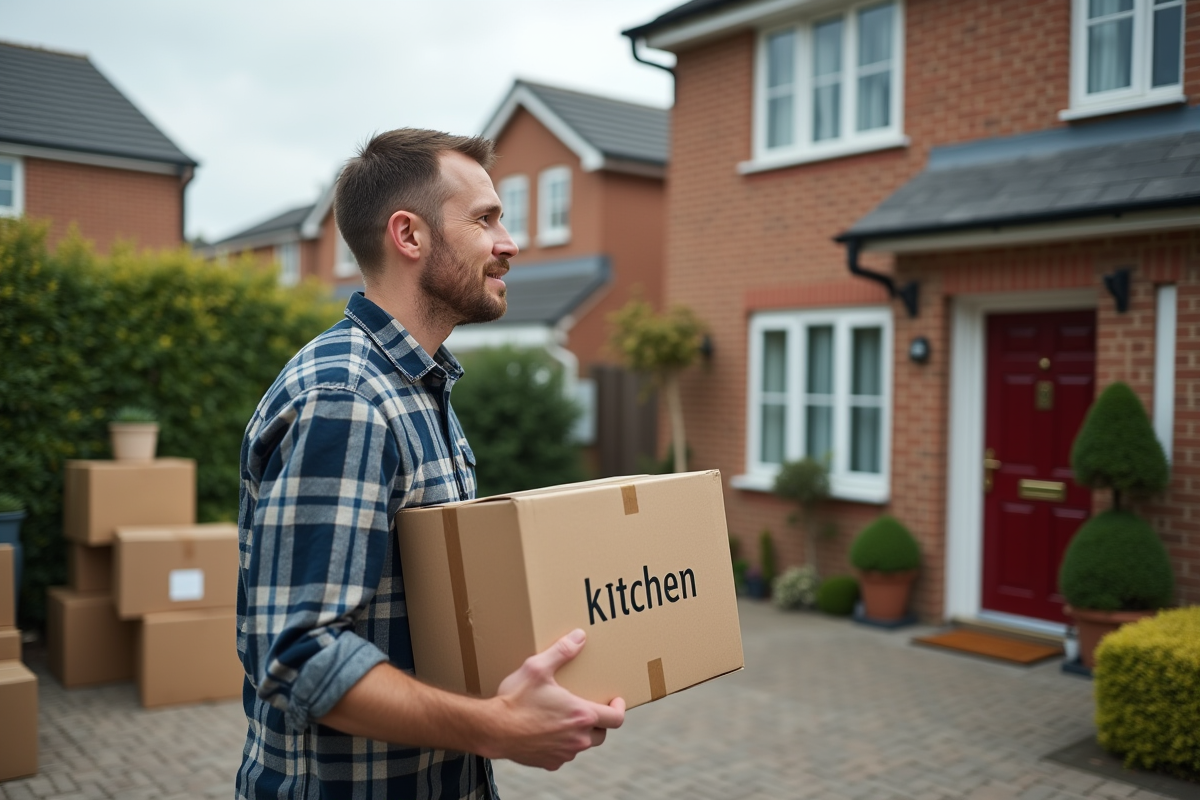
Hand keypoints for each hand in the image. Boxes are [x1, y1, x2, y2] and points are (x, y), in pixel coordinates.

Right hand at [487, 628, 625, 769]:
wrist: (492, 729)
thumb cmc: (515, 699)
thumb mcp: (537, 668)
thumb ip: (561, 651)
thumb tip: (579, 636)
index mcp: (581, 715)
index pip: (616, 718)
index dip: (620, 709)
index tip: (617, 700)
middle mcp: (578, 738)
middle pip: (602, 734)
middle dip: (600, 722)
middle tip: (591, 708)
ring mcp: (564, 754)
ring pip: (582, 745)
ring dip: (580, 733)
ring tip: (567, 717)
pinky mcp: (549, 763)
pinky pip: (563, 755)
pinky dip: (561, 744)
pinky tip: (548, 732)